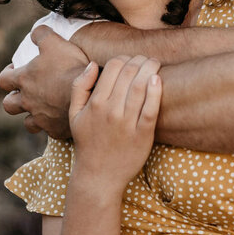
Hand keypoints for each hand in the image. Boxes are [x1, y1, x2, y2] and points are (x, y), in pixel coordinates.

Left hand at [0, 25, 88, 137]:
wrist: (89, 94)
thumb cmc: (70, 67)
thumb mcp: (54, 42)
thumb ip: (41, 34)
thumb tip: (35, 32)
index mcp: (24, 80)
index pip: (3, 80)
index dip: (7, 74)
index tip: (16, 70)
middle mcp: (27, 102)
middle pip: (9, 105)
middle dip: (14, 99)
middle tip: (26, 92)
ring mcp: (40, 118)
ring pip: (27, 122)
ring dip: (32, 116)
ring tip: (44, 109)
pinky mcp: (55, 130)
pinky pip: (49, 131)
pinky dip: (53, 125)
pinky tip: (62, 118)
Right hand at [69, 55, 161, 186]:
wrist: (98, 176)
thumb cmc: (88, 142)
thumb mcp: (74, 114)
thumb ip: (79, 87)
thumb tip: (93, 64)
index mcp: (95, 103)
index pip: (113, 67)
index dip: (124, 58)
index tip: (131, 60)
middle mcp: (111, 111)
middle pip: (129, 73)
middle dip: (140, 60)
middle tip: (147, 59)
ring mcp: (127, 123)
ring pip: (141, 86)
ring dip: (150, 68)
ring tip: (155, 64)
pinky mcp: (142, 135)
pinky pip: (151, 109)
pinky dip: (156, 91)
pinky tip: (158, 80)